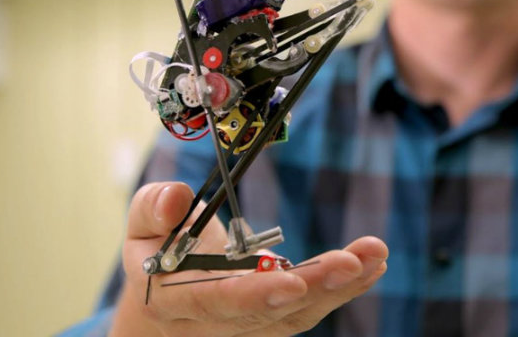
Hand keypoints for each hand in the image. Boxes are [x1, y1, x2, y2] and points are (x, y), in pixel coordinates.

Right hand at [110, 182, 387, 336]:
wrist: (161, 308)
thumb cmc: (156, 254)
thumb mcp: (143, 225)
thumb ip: (155, 208)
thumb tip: (177, 195)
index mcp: (175, 301)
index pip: (218, 301)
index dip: (256, 294)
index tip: (293, 282)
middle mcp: (215, 324)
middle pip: (270, 314)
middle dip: (315, 288)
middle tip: (353, 262)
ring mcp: (248, 328)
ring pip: (298, 316)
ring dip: (341, 287)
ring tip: (375, 254)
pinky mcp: (274, 324)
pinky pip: (310, 310)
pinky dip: (344, 288)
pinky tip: (372, 263)